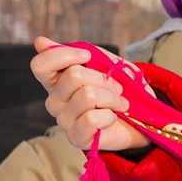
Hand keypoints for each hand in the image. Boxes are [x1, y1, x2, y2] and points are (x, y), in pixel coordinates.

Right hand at [33, 37, 143, 154]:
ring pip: (88, 96)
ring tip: (119, 103)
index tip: (87, 56)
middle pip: (74, 76)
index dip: (65, 56)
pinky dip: (109, 115)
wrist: (141, 118)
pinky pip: (91, 119)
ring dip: (112, 98)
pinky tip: (112, 118)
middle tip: (117, 88)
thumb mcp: (103, 63)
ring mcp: (63, 120)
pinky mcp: (76, 138)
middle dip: (104, 79)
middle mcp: (54, 101)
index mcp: (56, 81)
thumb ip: (76, 52)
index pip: (40, 65)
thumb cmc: (119, 90)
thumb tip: (40, 42)